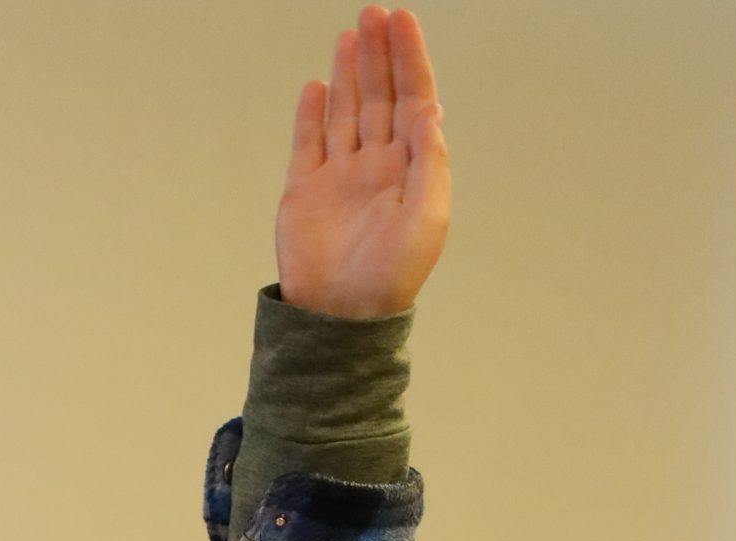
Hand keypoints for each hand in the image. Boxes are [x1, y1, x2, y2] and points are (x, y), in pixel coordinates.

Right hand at [275, 7, 448, 317]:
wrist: (341, 314)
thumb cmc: (392, 274)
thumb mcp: (428, 215)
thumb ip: (430, 160)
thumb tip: (429, 109)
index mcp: (410, 168)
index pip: (413, 99)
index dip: (409, 59)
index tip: (402, 22)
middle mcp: (376, 165)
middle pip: (379, 96)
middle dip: (378, 54)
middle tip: (374, 13)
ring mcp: (339, 176)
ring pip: (346, 111)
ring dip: (349, 73)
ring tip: (350, 34)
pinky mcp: (305, 191)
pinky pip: (308, 143)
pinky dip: (312, 114)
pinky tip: (317, 87)